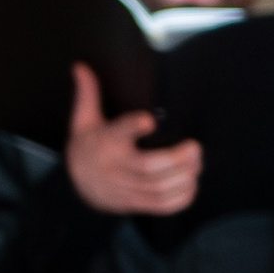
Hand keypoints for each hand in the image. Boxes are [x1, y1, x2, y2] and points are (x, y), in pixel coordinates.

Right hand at [64, 63, 199, 214]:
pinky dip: (181, 198)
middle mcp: (114, 167)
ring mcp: (124, 189)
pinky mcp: (135, 204)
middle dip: (177, 158)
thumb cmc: (87, 148)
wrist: (76, 187)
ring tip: (197, 163)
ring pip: (159, 188)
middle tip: (195, 147)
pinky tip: (192, 183)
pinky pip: (162, 206)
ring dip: (184, 177)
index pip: (117, 133)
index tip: (149, 120)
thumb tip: (80, 66)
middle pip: (148, 167)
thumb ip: (88, 95)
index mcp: (103, 143)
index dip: (133, 126)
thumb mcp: (83, 121)